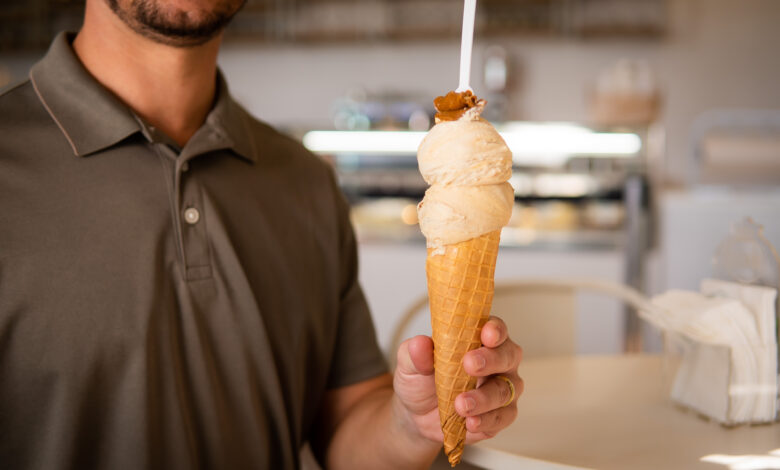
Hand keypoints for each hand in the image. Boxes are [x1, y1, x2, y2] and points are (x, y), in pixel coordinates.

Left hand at [392, 316, 523, 443]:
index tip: (486, 335)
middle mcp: (498, 360)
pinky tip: (471, 422)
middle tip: (469, 365)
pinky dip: (487, 420)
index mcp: (479, 338)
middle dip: (490, 359)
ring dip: (483, 397)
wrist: (418, 415)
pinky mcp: (502, 414)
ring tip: (461, 405)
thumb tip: (419, 344)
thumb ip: (415, 352)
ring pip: (505, 390)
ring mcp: (503, 387)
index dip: (494, 329)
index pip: (495, 327)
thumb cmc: (422, 379)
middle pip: (507, 355)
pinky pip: (503, 417)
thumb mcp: (410, 363)